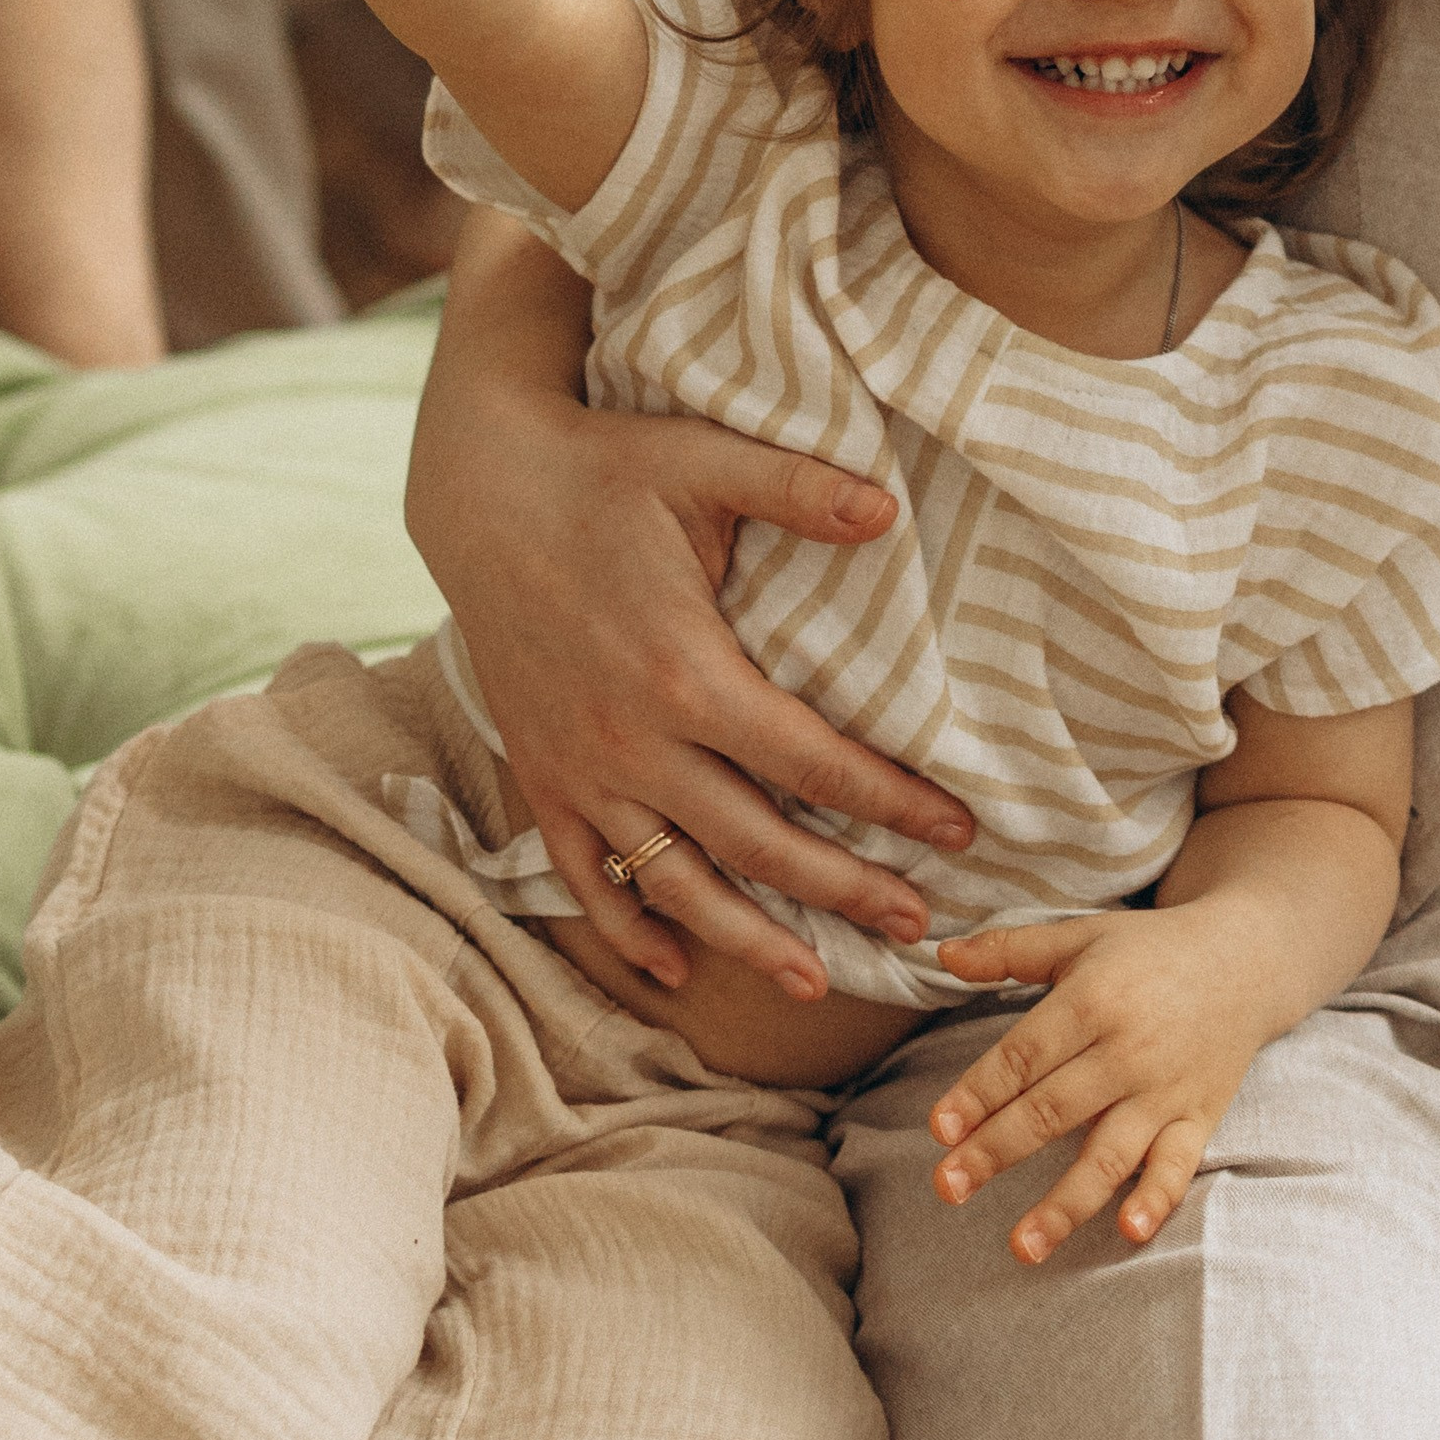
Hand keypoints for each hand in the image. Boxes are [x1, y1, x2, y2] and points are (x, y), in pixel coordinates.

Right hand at [410, 226, 975, 997]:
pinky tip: (675, 968)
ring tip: (814, 980)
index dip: (891, 803)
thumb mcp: (703, 459)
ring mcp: (582, 768)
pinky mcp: (540, 777)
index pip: (811, 763)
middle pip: (756, 844)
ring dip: (747, 939)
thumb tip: (887, 508)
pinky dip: (631, 929)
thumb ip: (796, 488)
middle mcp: (633, 739)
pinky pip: (586, 877)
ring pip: (676, 883)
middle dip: (843, 891)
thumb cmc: (604, 468)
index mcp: (686, 670)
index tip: (958, 832)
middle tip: (916, 924)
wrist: (482, 489)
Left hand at [928, 902, 1277, 1262]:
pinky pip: (1178, 1166)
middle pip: (1052, 1110)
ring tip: (1022, 1246)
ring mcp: (1165, 1090)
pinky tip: (1127, 1231)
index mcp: (1091, 1001)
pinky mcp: (1200, 1117)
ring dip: (1064, 1203)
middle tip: (948, 1187)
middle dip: (996, 1152)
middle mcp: (1126, 1050)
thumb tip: (943, 956)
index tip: (939, 1130)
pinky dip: (1156, 1199)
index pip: (1023, 1056)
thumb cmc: (1149, 949)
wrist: (1245, 959)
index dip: (978, 1093)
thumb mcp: (1080, 936)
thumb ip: (1009, 949)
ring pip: (1108, 1154)